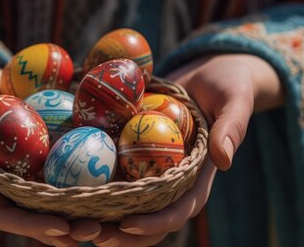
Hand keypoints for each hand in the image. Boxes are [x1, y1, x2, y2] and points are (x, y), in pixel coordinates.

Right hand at [0, 43, 98, 245]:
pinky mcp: (23, 154)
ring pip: (39, 201)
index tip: (60, 226)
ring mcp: (6, 167)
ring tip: (104, 223)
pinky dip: (73, 183)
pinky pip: (49, 173)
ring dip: (70, 214)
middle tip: (93, 231)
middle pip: (23, 214)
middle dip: (57, 228)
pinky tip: (104, 187)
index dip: (27, 223)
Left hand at [91, 54, 282, 245]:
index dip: (155, 222)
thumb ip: (233, 127)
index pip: (179, 209)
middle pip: (149, 219)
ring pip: (128, 205)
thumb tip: (225, 160)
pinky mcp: (135, 155)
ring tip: (73, 222)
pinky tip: (68, 188)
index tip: (128, 224)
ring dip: (103, 218)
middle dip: (123, 234)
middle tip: (92, 234)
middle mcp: (174, 180)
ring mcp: (153, 169)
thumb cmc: (227, 85)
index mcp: (199, 177)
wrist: (209, 72)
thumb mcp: (236, 99)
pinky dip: (94, 185)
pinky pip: (114, 174)